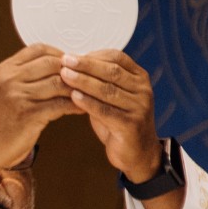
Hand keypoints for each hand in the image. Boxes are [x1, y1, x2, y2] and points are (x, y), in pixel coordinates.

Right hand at [0, 44, 81, 171]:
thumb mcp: (4, 90)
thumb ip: (24, 76)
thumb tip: (56, 66)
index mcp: (5, 69)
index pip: (39, 49)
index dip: (60, 54)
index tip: (73, 64)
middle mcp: (10, 79)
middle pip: (52, 63)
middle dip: (73, 70)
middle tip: (87, 78)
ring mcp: (18, 96)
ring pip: (58, 83)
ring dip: (77, 88)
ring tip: (89, 93)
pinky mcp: (27, 115)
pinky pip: (59, 105)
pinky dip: (75, 106)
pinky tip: (82, 109)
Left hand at [60, 50, 161, 178]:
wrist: (137, 152)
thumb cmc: (120, 121)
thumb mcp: (111, 95)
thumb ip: (98, 80)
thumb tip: (71, 63)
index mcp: (139, 77)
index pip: (116, 58)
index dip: (92, 56)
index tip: (71, 56)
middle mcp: (143, 90)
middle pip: (111, 71)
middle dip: (85, 65)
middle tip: (64, 61)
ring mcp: (139, 107)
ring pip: (108, 90)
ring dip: (84, 82)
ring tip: (65, 76)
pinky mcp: (131, 125)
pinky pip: (106, 111)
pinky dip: (89, 103)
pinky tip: (74, 97)